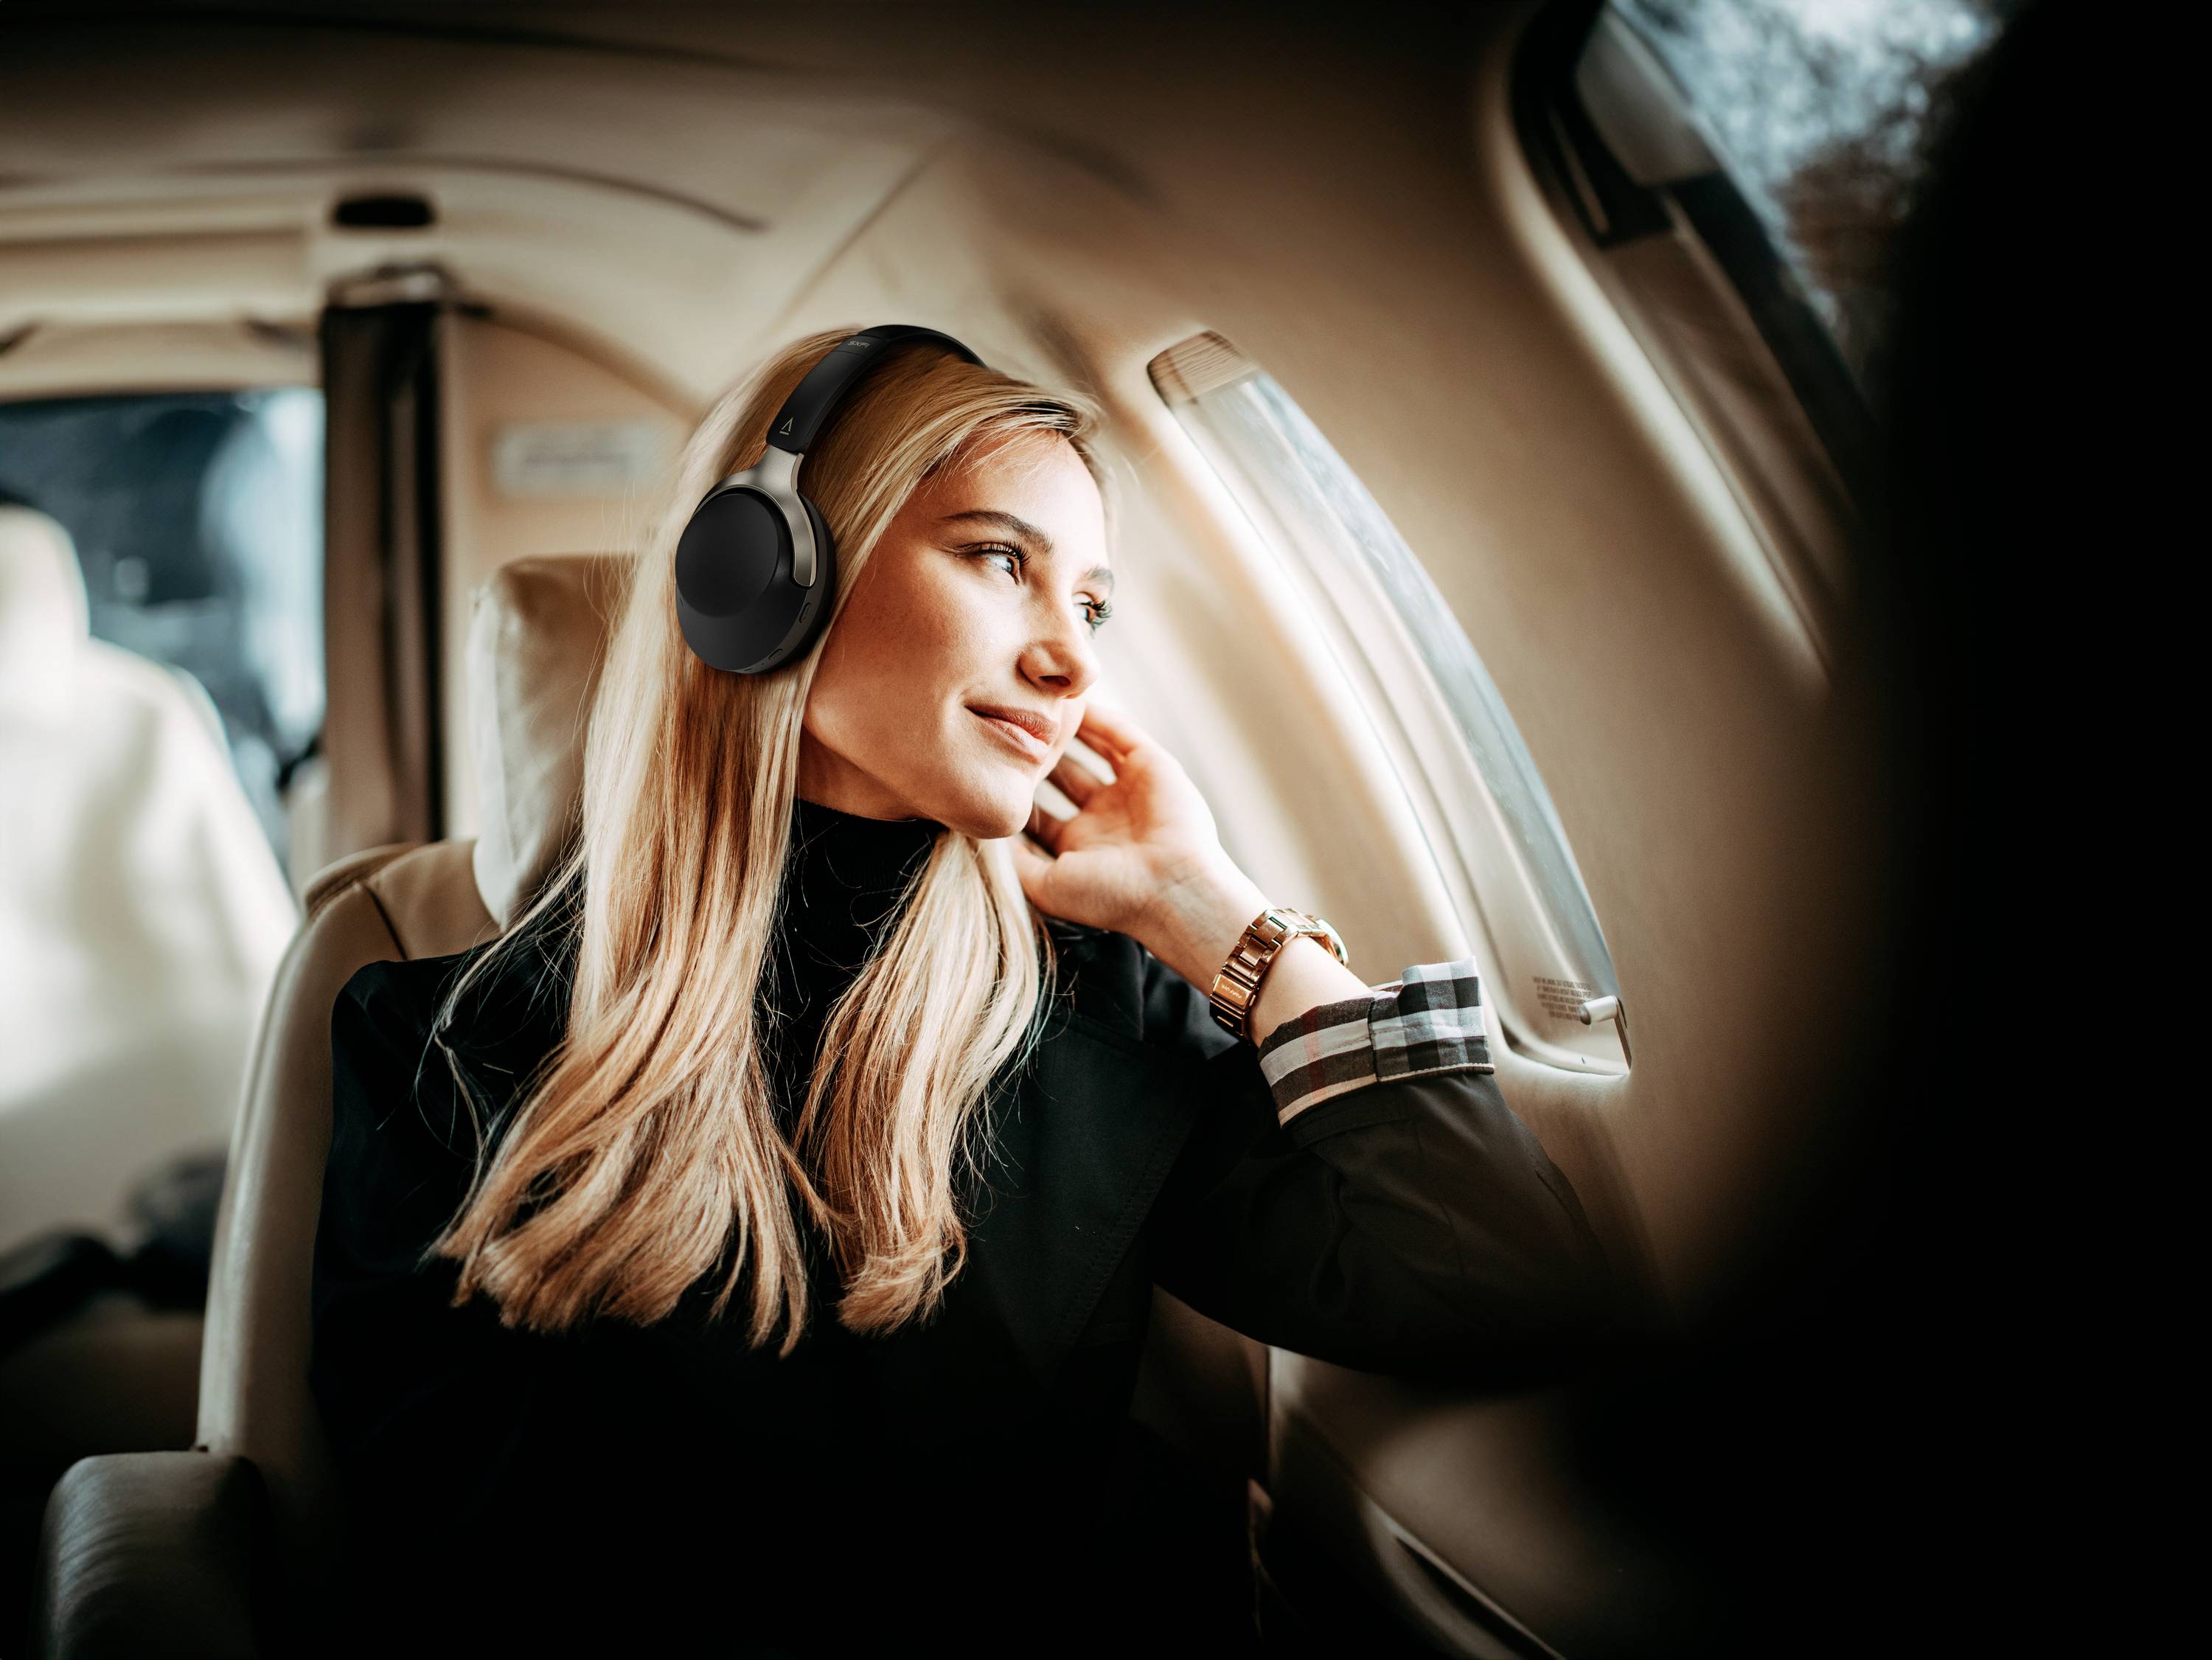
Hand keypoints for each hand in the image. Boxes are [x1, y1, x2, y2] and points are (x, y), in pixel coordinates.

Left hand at [1008, 695, 1253, 941]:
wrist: (1172, 890)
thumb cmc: (1110, 896)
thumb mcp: (1046, 887)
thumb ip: (1015, 863)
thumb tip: (984, 836)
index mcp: (1079, 847)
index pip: (1040, 814)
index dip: (1016, 792)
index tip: (987, 770)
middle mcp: (1104, 818)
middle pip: (1063, 777)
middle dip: (1038, 756)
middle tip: (1007, 729)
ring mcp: (1129, 792)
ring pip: (1092, 751)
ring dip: (1068, 731)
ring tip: (1038, 706)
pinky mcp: (1153, 768)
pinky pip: (1121, 734)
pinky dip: (1099, 717)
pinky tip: (1072, 700)